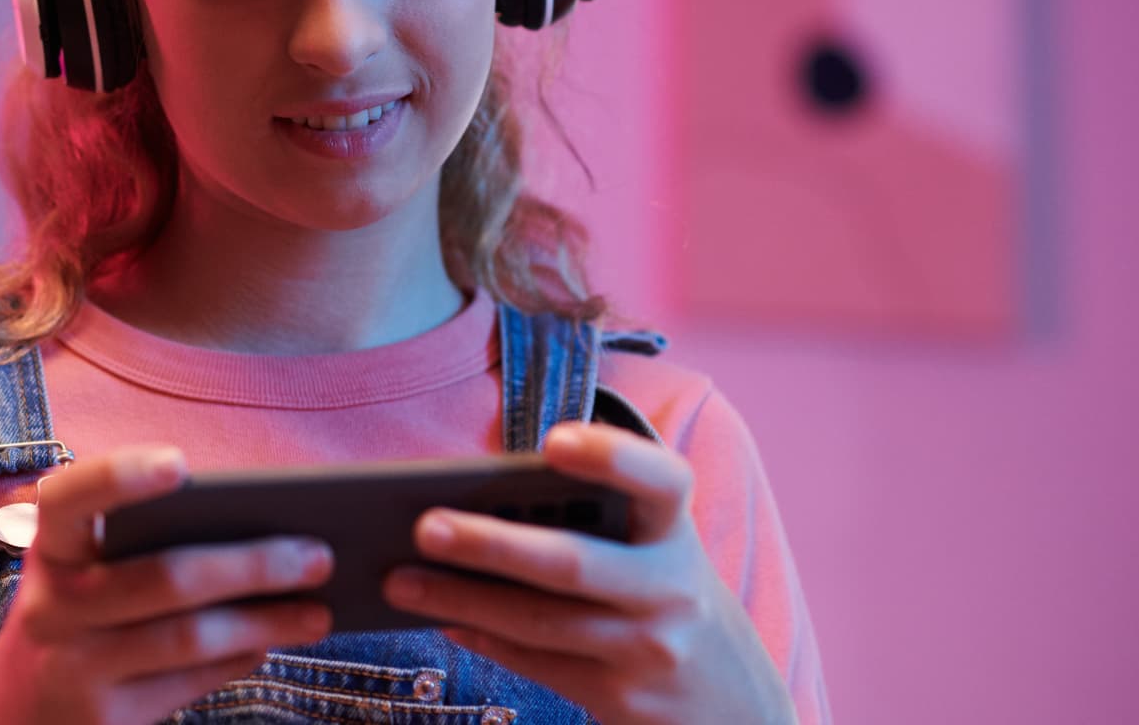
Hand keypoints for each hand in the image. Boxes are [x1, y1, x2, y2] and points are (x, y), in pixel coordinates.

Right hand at [0, 446, 334, 724]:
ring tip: (319, 612)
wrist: (8, 721)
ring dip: (266, 621)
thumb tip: (256, 530)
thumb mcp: (80, 577)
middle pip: (166, 577)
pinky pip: (189, 682)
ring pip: (189, 637)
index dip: (120, 477)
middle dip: (253, 564)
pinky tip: (271, 643)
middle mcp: (53, 606)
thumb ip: (141, 548)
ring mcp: (75, 666)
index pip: (70, 497)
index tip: (181, 465)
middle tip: (319, 554)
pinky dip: (240, 658)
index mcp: (50, 549)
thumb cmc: (74, 621)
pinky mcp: (104, 717)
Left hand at [381, 423, 795, 724]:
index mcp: (677, 531)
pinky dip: (486, 640)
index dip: (612, 456)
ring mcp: (654, 651)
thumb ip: (591, 524)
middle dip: (492, 545)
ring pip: (541, 623)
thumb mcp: (654, 553)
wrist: (738, 707)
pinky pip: (541, 665)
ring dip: (463, 601)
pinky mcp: (629, 701)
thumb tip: (475, 509)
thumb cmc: (664, 601)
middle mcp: (674, 588)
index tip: (554, 440)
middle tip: (425, 526)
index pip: (661, 480)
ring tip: (400, 582)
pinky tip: (445, 621)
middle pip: (573, 562)